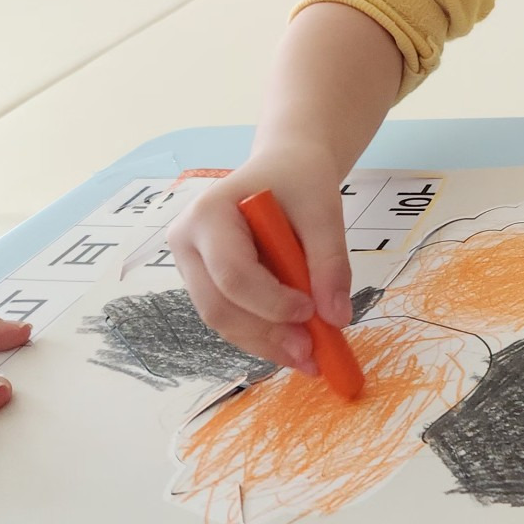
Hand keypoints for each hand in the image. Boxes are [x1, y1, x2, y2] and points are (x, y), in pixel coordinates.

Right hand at [168, 142, 352, 370]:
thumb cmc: (299, 179)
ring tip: (309, 356)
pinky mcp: (205, 282)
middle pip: (219, 306)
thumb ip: (330, 262)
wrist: (284, 167)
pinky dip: (262, 334)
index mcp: (208, 213)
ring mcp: (190, 265)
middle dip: (266, 334)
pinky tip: (294, 344)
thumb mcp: (323, 210)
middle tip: (311, 355)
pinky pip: (230, 317)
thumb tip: (336, 318)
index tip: (312, 312)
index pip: (233, 273)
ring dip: (265, 343)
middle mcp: (187, 242)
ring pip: (222, 320)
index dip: (271, 302)